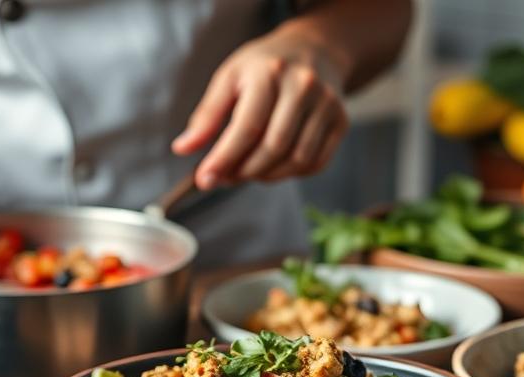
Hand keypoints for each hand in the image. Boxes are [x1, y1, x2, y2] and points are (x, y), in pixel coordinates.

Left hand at [172, 28, 348, 190]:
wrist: (313, 49)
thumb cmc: (264, 66)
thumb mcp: (229, 78)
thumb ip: (206, 116)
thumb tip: (183, 149)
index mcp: (270, 73)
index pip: (247, 126)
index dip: (224, 158)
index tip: (205, 179)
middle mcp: (304, 86)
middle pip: (273, 146)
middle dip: (244, 171)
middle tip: (224, 178)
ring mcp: (327, 104)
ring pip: (297, 159)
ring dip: (267, 176)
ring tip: (246, 172)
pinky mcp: (341, 121)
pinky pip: (316, 163)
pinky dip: (290, 175)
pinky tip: (272, 168)